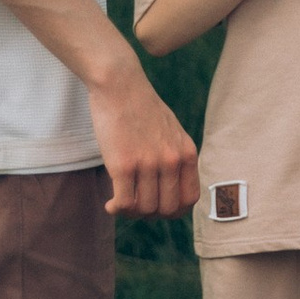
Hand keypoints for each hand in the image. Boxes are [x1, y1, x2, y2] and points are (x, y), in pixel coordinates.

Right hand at [89, 61, 199, 218]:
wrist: (119, 84)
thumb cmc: (141, 107)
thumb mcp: (171, 131)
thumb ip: (174, 157)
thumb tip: (167, 189)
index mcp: (186, 153)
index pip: (189, 199)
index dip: (173, 211)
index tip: (157, 206)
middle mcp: (171, 160)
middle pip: (166, 209)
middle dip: (149, 214)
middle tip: (135, 205)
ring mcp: (148, 163)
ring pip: (144, 209)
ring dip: (130, 212)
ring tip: (120, 202)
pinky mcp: (123, 164)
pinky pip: (124, 203)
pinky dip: (116, 209)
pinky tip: (110, 203)